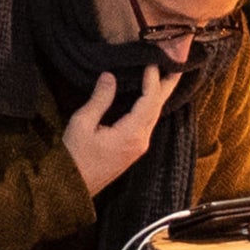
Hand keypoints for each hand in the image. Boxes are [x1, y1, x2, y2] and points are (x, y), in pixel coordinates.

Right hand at [61, 66, 179, 195]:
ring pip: (154, 114)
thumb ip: (99, 100)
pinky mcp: (132, 148)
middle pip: (158, 107)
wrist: (72, 188)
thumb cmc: (74, 157)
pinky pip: (147, 121)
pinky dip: (150, 104)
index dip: (152, 80)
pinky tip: (149, 96)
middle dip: (168, 85)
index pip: (149, 101)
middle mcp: (141, 140)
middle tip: (177, 64)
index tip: (152, 61)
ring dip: (160, 94)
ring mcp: (138, 146)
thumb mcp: (82, 124)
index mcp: (131, 133)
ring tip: (166, 75)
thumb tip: (110, 76)